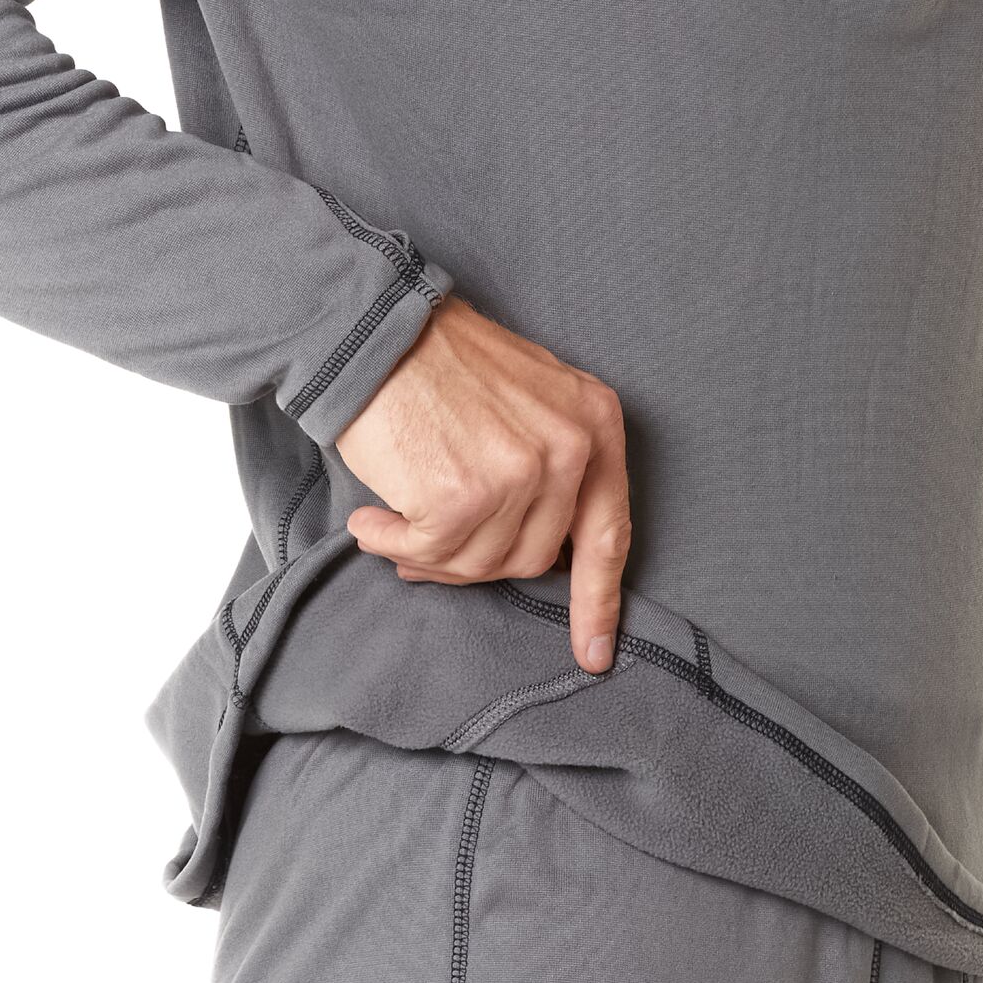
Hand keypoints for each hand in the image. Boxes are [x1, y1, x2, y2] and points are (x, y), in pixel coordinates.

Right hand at [336, 295, 630, 672]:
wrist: (373, 329)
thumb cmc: (442, 363)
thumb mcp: (532, 399)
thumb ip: (553, 470)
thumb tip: (540, 557)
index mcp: (597, 425)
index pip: (608, 534)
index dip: (598, 602)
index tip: (594, 653)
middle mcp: (571, 450)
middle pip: (533, 559)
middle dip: (477, 561)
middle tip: (428, 538)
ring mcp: (520, 474)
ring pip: (481, 564)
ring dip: (431, 554)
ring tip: (397, 521)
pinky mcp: (463, 495)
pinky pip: (429, 554)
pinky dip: (392, 543)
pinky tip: (373, 519)